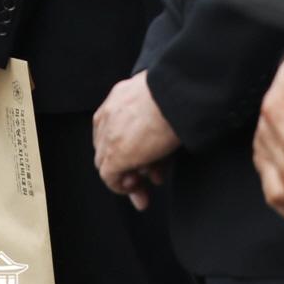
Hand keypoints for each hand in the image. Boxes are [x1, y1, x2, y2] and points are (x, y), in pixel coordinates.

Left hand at [92, 71, 180, 210]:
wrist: (174, 94)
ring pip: (109, 162)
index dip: (130, 146)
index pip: (115, 129)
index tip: (147, 159)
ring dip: (128, 178)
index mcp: (118, 98)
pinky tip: (138, 190)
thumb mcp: (160, 99)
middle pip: (110, 147)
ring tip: (148, 187)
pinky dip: (122, 187)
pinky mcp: (114, 154)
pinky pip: (109, 177)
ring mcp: (108, 135)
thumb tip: (158, 138)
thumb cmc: (175, 93)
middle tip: (147, 179)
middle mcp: (108, 115)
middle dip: (128, 166)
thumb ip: (152, 113)